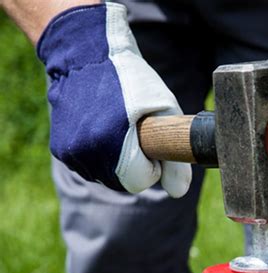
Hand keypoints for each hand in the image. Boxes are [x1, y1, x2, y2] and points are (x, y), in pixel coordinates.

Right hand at [37, 2, 190, 195]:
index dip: (151, 164)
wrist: (87, 55)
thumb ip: (175, 157)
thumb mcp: (166, 111)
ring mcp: (70, 152)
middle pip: (123, 183)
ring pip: (106, 178)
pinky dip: (100, 156)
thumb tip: (178, 193)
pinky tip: (100, 130)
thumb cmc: (133, 80)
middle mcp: (86, 151)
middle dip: (135, 165)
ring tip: (116, 127)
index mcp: (112, 143)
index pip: (140, 181)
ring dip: (117, 162)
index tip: (148, 139)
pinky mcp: (60, 150)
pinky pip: (90, 168)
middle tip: (133, 132)